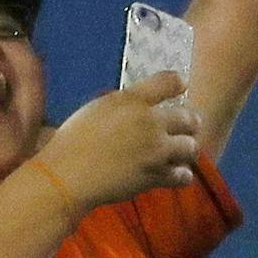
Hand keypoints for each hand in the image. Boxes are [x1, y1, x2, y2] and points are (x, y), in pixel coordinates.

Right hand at [37, 73, 201, 209]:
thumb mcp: (96, 109)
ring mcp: (155, 150)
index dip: (178, 83)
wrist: (67, 175)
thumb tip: (145, 106)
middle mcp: (148, 122)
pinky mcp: (156, 175)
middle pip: (189, 118)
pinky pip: (183, 175)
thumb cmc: (72, 142)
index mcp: (131, 101)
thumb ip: (125, 104)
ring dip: (186, 150)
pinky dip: (180, 175)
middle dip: (189, 124)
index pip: (170, 81)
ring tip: (178, 154)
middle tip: (186, 128)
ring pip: (191, 148)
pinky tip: (174, 174)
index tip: (181, 87)